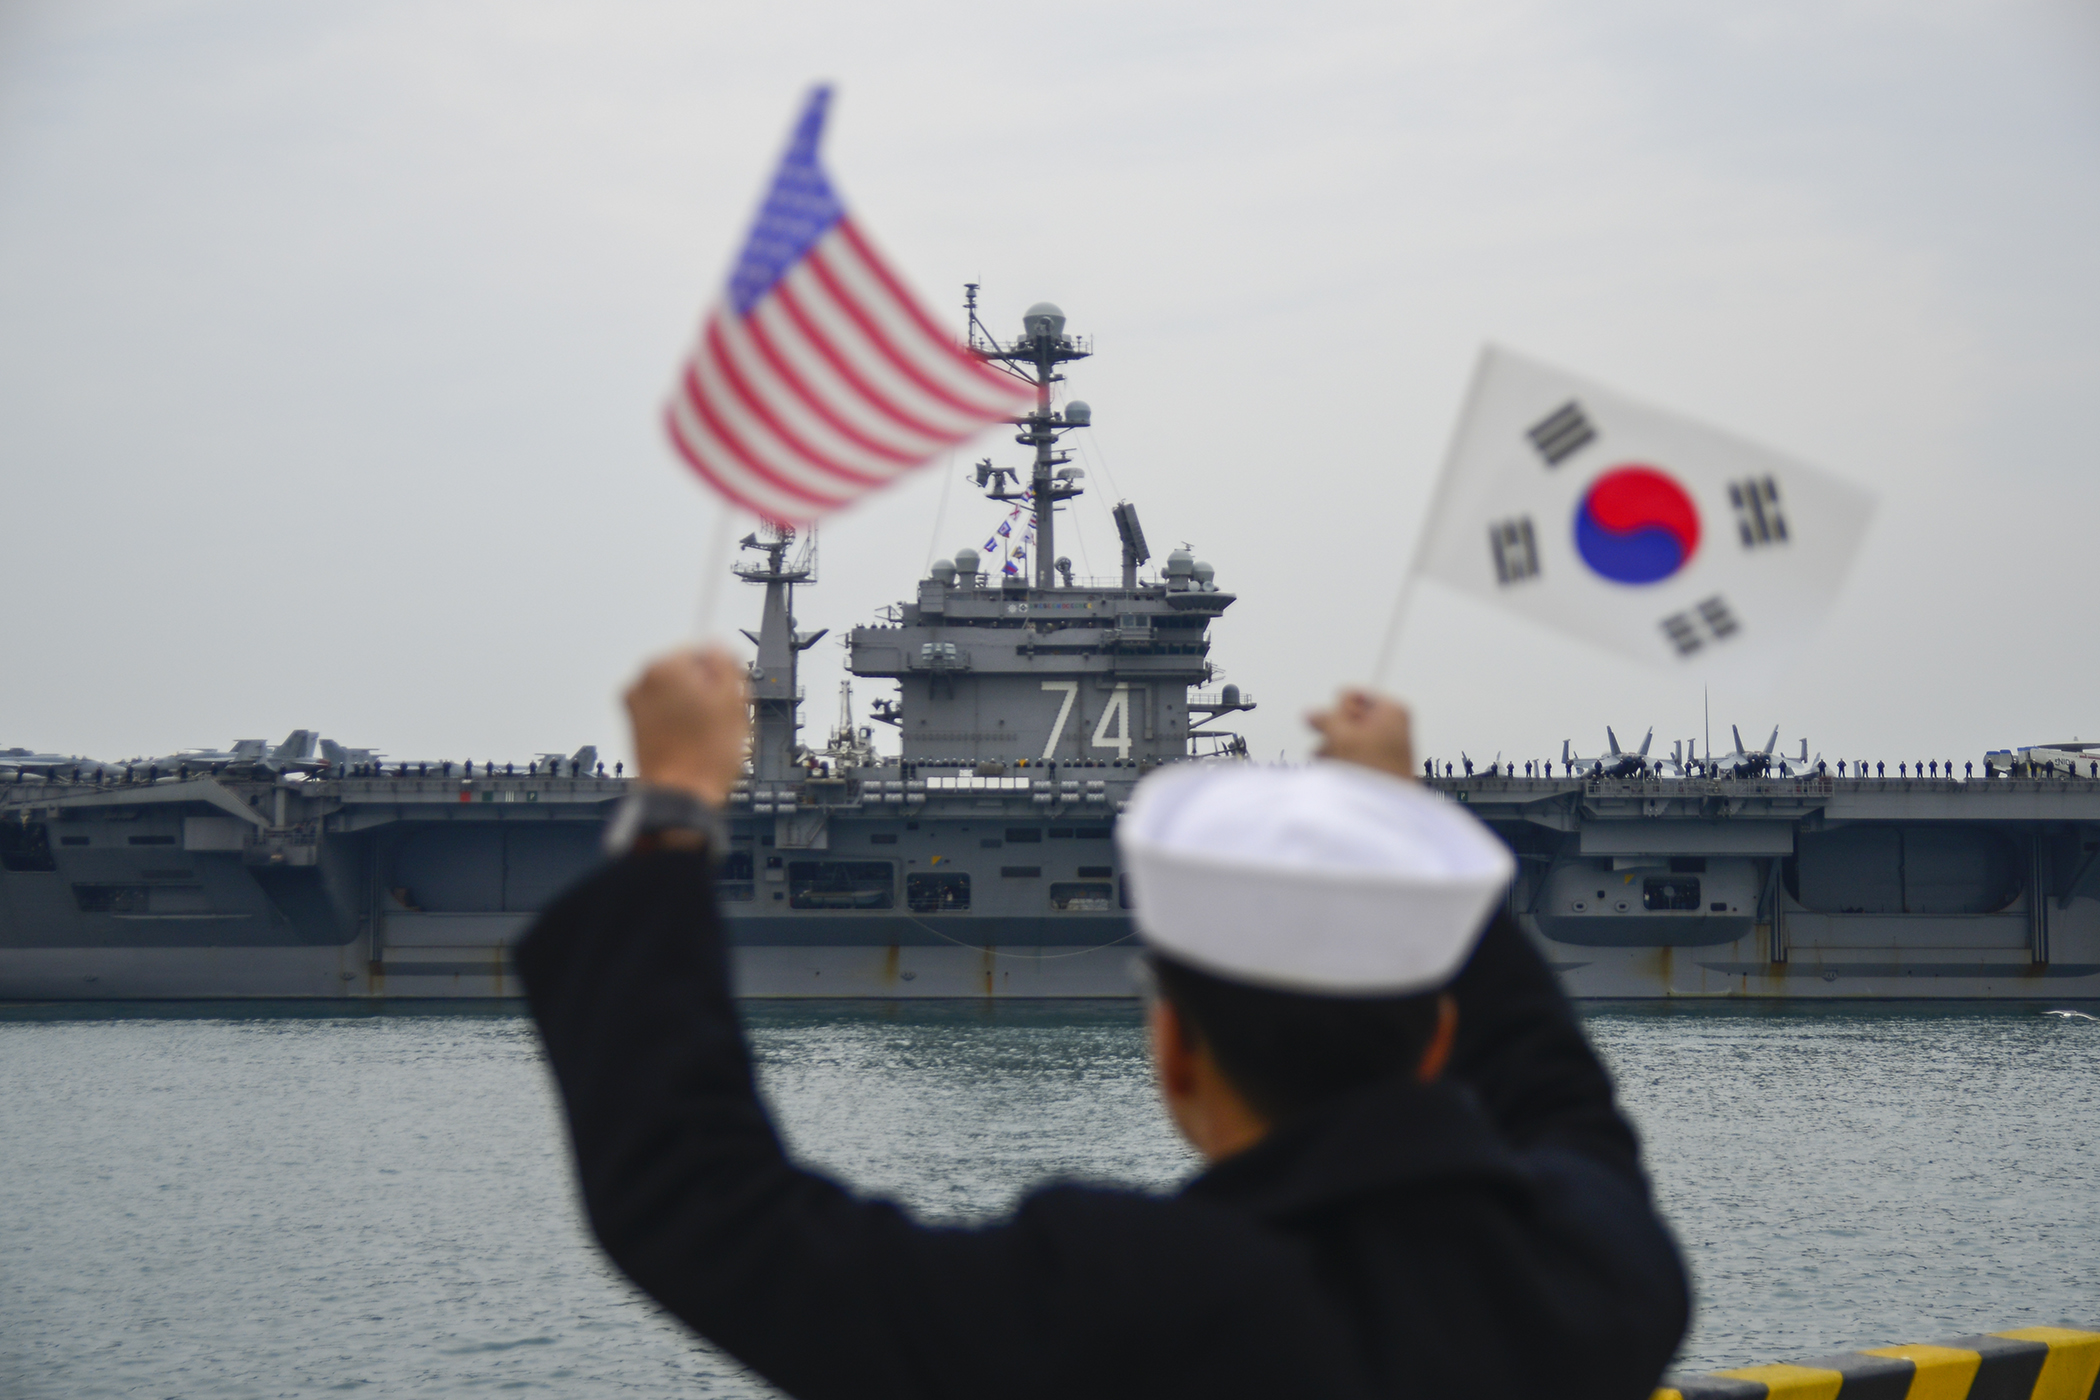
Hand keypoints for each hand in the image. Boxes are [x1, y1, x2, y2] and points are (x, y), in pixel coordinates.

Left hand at [624, 646, 749, 806]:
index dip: (720, 675)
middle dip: (703, 689)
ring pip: (673, 692)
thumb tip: (718, 649)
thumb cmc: (705, 755)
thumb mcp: (733, 700)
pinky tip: (690, 741)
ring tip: (705, 734)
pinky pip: (662, 711)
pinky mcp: (632, 725)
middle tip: (719, 717)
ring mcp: (633, 704)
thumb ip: (726, 663)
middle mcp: (642, 680)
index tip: (726, 696)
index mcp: (665, 667)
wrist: (679, 795)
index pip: (702, 651)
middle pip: (685, 671)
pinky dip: (675, 720)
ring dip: (690, 705)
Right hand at [1307, 688, 1413, 780]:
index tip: (1339, 728)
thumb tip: (1310, 714)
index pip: (1351, 695)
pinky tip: (1342, 776)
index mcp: (1391, 711)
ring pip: (1344, 741)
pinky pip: (1350, 758)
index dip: (1338, 711)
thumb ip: (1324, 718)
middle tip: (1339, 748)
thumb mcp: (1343, 736)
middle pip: (1346, 719)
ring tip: (1340, 767)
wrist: (1386, 808)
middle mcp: (1390, 727)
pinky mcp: (1376, 768)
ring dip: (1333, 753)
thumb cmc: (1375, 771)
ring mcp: (1383, 749)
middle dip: (1333, 735)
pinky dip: (1341, 765)